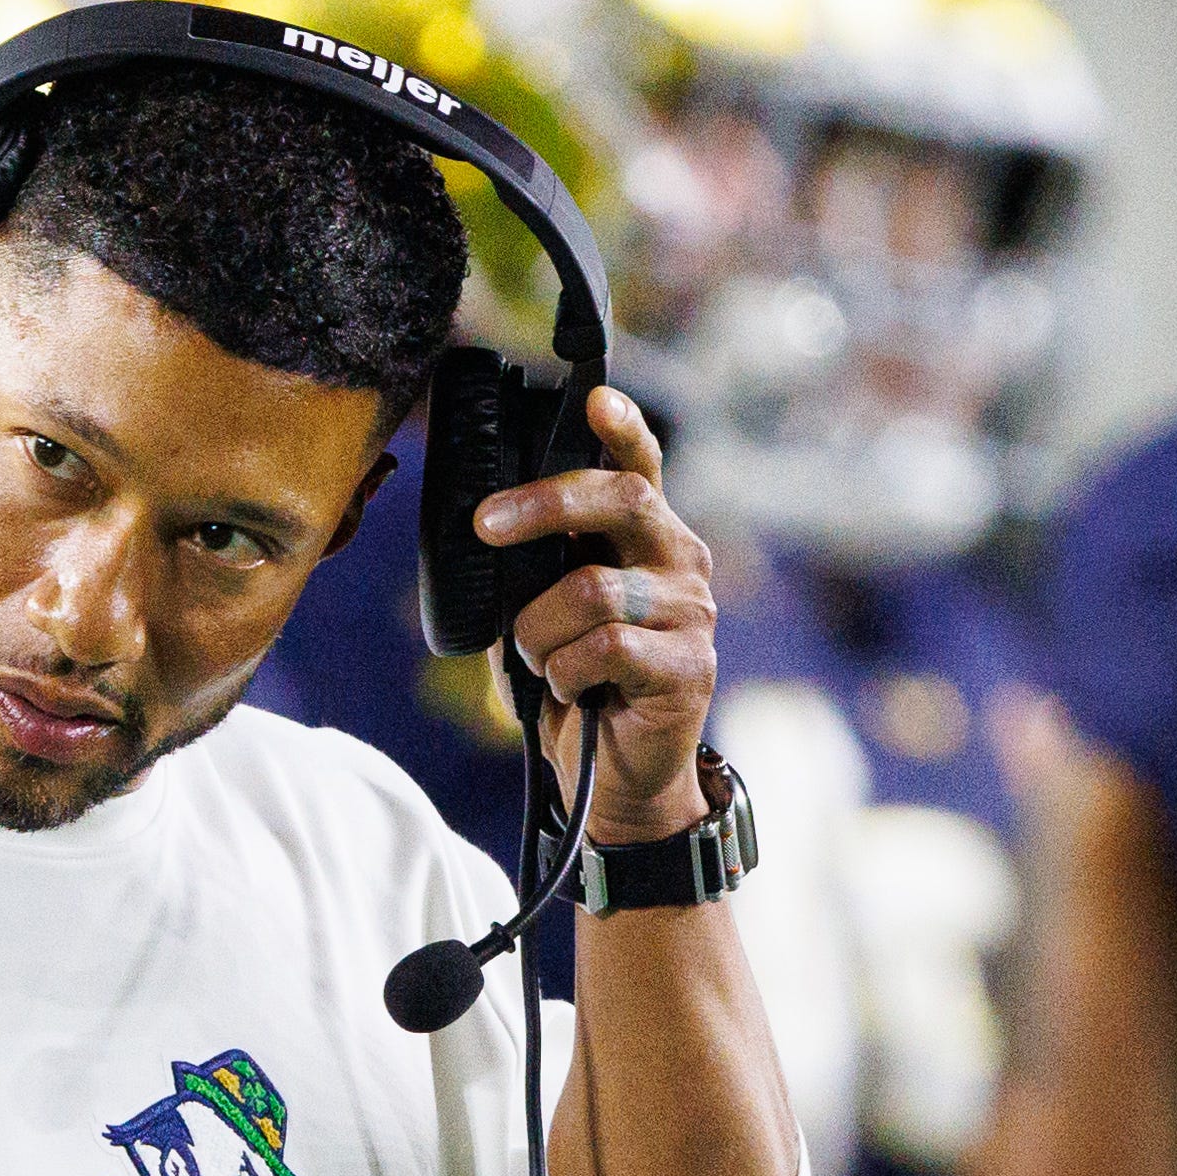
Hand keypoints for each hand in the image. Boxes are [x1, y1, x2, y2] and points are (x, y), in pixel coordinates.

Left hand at [477, 385, 720, 834]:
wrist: (615, 779)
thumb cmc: (574, 685)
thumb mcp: (538, 615)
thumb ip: (528, 570)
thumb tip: (484, 531)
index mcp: (643, 538)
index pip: (641, 467)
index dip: (623, 428)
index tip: (596, 396)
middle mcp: (679, 561)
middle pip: (624, 500)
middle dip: (545, 505)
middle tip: (487, 525)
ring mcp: (692, 613)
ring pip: (593, 589)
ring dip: (541, 631)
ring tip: (542, 663)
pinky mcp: (690, 667)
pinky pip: (604, 647)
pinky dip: (565, 671)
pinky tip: (571, 691)